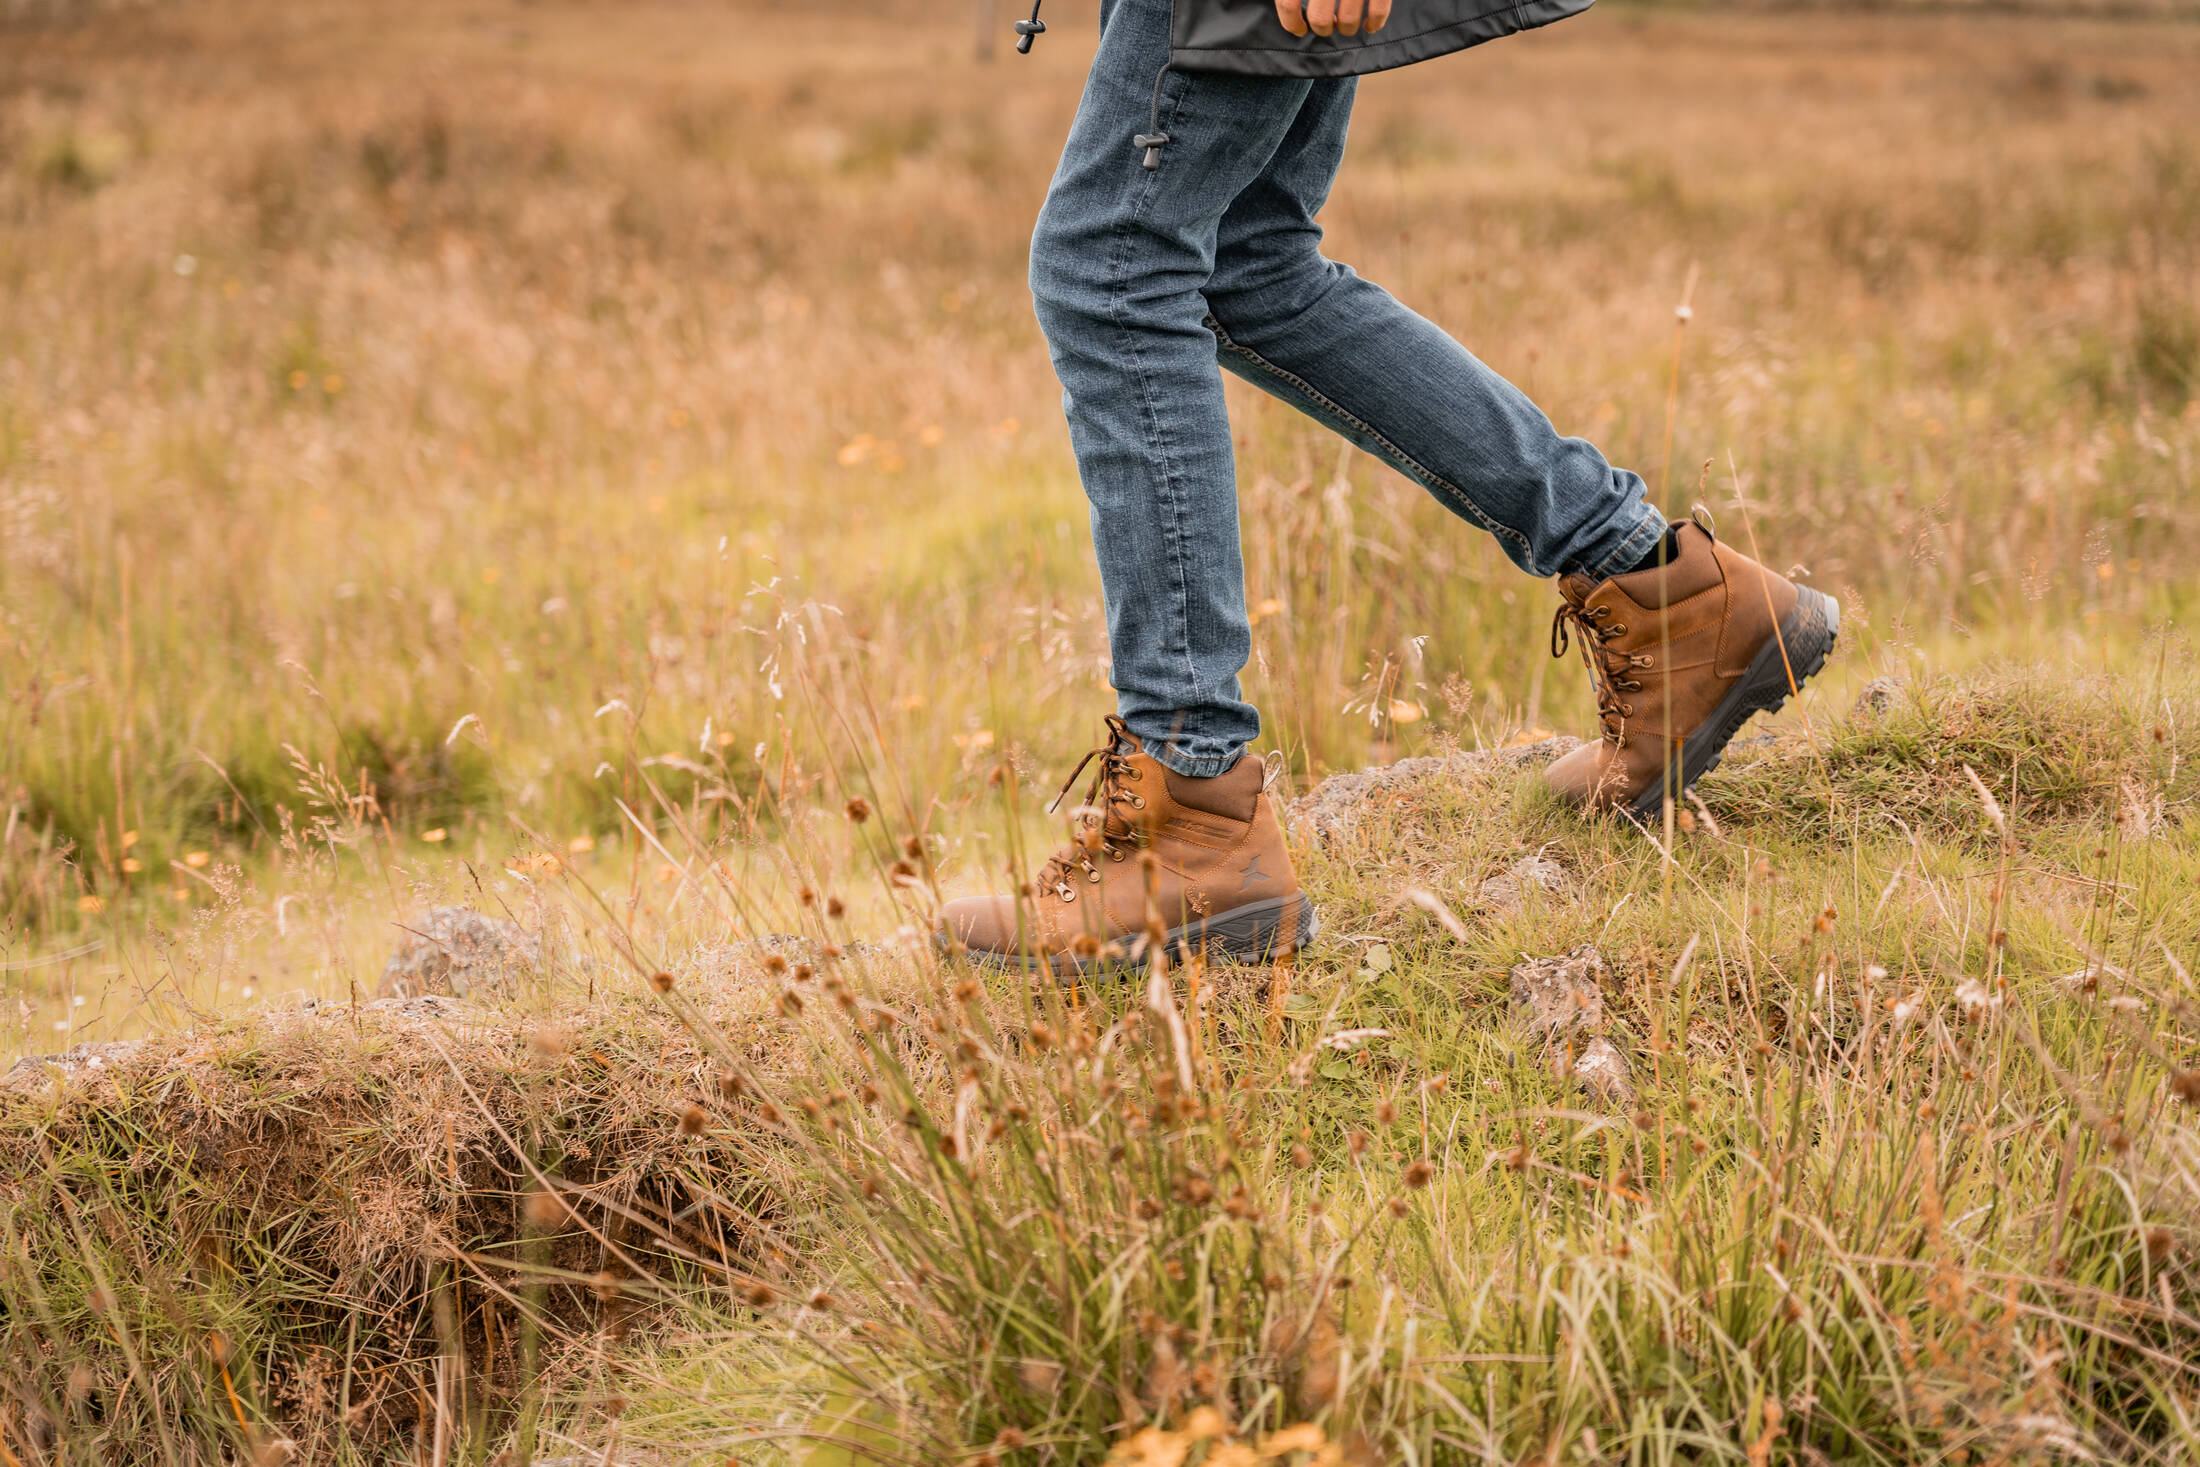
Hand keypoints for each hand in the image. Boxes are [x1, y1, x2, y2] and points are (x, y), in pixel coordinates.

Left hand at [1273, 0, 1391, 37]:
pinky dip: (1375, 23)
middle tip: (1326, 25)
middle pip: (1319, 18)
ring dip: (1346, 28)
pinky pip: (1378, 10)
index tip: (1298, 29)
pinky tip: (1370, 26)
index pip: (1288, 2)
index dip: (1291, 22)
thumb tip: (1289, 10)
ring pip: (1348, 19)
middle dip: (1322, 28)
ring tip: (1345, 23)